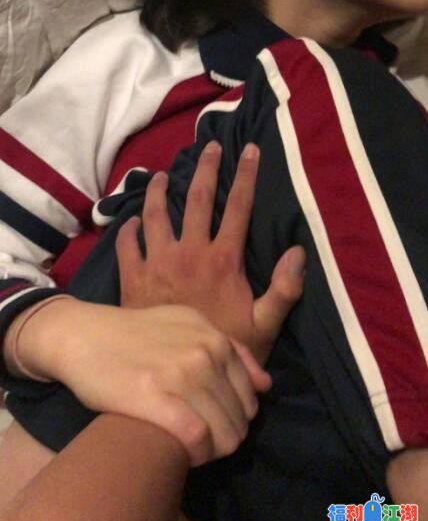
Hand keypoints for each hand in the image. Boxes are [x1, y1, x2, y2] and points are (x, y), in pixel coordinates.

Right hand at [16, 297, 269, 466]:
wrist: (84, 336)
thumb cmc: (136, 334)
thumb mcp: (188, 325)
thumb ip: (231, 350)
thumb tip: (264, 385)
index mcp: (216, 338)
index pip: (251, 398)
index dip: (235, 419)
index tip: (212, 423)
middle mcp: (205, 353)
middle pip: (240, 420)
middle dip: (224, 436)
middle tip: (198, 437)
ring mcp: (181, 375)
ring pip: (224, 435)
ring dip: (211, 450)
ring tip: (190, 446)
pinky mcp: (154, 398)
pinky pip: (197, 439)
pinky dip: (196, 454)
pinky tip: (182, 452)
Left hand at [116, 141, 304, 363]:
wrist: (173, 375)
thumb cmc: (224, 351)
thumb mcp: (264, 326)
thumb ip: (284, 290)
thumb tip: (297, 251)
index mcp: (222, 259)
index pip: (238, 207)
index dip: (246, 175)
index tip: (250, 149)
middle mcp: (189, 251)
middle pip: (198, 199)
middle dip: (206, 168)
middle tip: (209, 145)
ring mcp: (157, 262)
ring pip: (156, 214)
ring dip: (159, 190)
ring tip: (161, 175)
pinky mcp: (133, 277)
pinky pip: (126, 244)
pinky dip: (127, 229)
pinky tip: (130, 221)